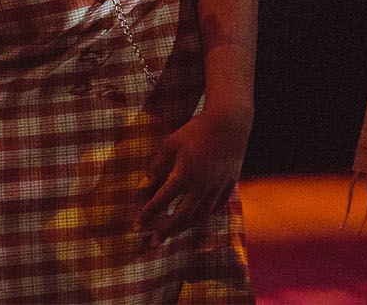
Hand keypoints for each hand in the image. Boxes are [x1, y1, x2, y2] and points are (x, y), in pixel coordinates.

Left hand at [136, 107, 251, 244]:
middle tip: (153, 243)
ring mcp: (217, 187)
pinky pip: (216, 207)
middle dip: (165, 231)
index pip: (161, 201)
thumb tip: (144, 185)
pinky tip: (197, 218)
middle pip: (181, 217)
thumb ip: (157, 165)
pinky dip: (205, 215)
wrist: (229, 123)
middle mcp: (201, 185)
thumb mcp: (171, 143)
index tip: (137, 226)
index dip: (148, 215)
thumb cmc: (196, 130)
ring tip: (173, 233)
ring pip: (200, 216)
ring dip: (185, 227)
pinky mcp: (229, 184)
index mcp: (184, 175)